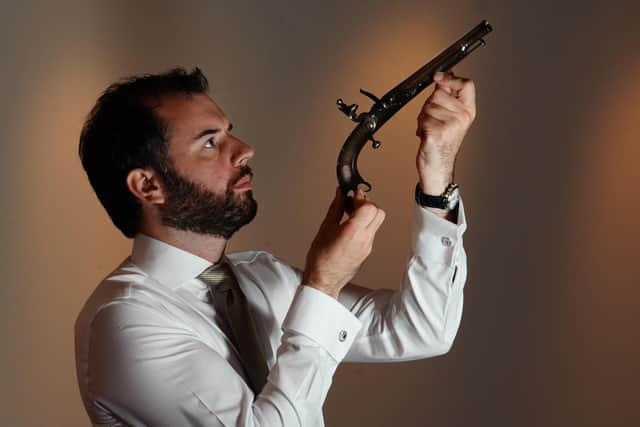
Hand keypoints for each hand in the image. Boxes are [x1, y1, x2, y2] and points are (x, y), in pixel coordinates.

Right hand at [302, 188, 385, 298]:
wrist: (324, 280)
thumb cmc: (321, 259)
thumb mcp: (325, 228)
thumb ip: (336, 208)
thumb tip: (340, 194)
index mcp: (353, 232)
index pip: (368, 207)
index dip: (361, 197)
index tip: (352, 193)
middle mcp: (364, 239)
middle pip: (378, 213)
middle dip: (367, 203)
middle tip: (352, 201)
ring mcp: (368, 246)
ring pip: (376, 222)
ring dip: (366, 214)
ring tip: (349, 212)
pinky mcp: (367, 251)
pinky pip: (371, 232)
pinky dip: (364, 224)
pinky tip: (350, 225)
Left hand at [416, 71, 475, 194]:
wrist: (438, 167)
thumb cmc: (443, 143)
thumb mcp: (451, 118)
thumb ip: (448, 98)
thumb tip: (442, 78)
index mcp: (468, 112)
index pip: (467, 85)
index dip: (451, 78)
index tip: (439, 78)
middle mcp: (462, 118)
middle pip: (439, 93)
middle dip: (430, 104)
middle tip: (434, 120)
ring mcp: (450, 126)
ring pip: (427, 106)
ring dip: (423, 117)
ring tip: (431, 129)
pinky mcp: (436, 133)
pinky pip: (421, 119)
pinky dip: (420, 127)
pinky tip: (426, 136)